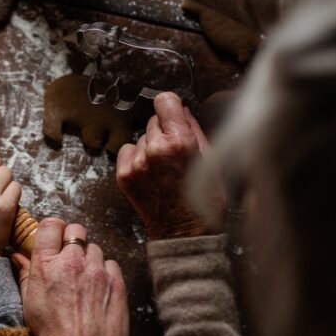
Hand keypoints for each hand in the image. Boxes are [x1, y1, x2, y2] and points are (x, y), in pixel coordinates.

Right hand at [11, 218, 127, 335]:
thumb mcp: (28, 304)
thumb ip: (24, 274)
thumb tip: (17, 256)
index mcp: (46, 265)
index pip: (51, 225)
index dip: (52, 229)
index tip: (53, 238)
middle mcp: (72, 262)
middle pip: (76, 230)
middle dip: (72, 240)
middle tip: (69, 258)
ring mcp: (97, 271)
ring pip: (95, 248)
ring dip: (89, 258)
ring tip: (84, 280)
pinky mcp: (117, 283)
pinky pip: (111, 264)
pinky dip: (105, 272)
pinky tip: (98, 290)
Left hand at [116, 92, 213, 239]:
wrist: (185, 234)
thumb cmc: (205, 200)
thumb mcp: (211, 160)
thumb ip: (194, 130)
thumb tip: (183, 110)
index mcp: (180, 142)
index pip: (165, 101)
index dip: (171, 106)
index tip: (174, 114)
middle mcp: (154, 149)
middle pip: (153, 120)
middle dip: (164, 131)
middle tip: (176, 152)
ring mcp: (137, 163)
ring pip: (141, 138)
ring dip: (151, 147)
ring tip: (165, 168)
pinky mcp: (124, 175)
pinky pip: (127, 151)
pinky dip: (137, 158)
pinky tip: (151, 174)